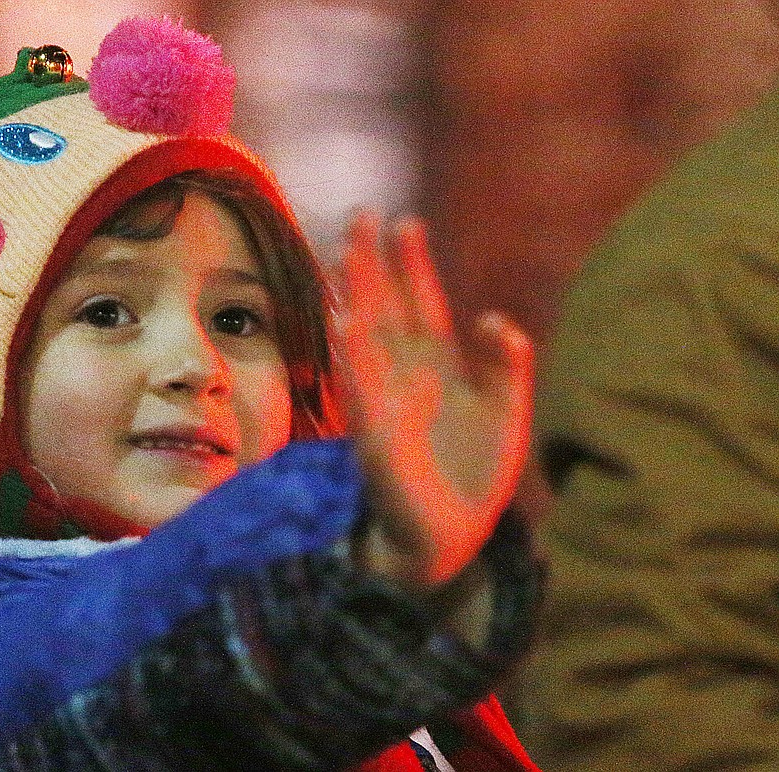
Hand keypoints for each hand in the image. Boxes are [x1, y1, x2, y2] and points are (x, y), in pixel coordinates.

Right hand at [336, 213, 532, 585]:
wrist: (456, 534)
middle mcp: (407, 376)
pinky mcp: (376, 435)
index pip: (422, 304)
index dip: (413, 265)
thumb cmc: (478, 472)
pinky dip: (353, 357)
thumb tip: (495, 319)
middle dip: (373, 264)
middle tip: (361, 215)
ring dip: (356, 297)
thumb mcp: (508, 412)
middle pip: (386, 309)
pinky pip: (362, 390)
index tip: (405, 222)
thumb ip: (508, 365)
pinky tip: (347, 324)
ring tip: (346, 256)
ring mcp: (387, 402)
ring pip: (366, 339)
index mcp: (439, 366)